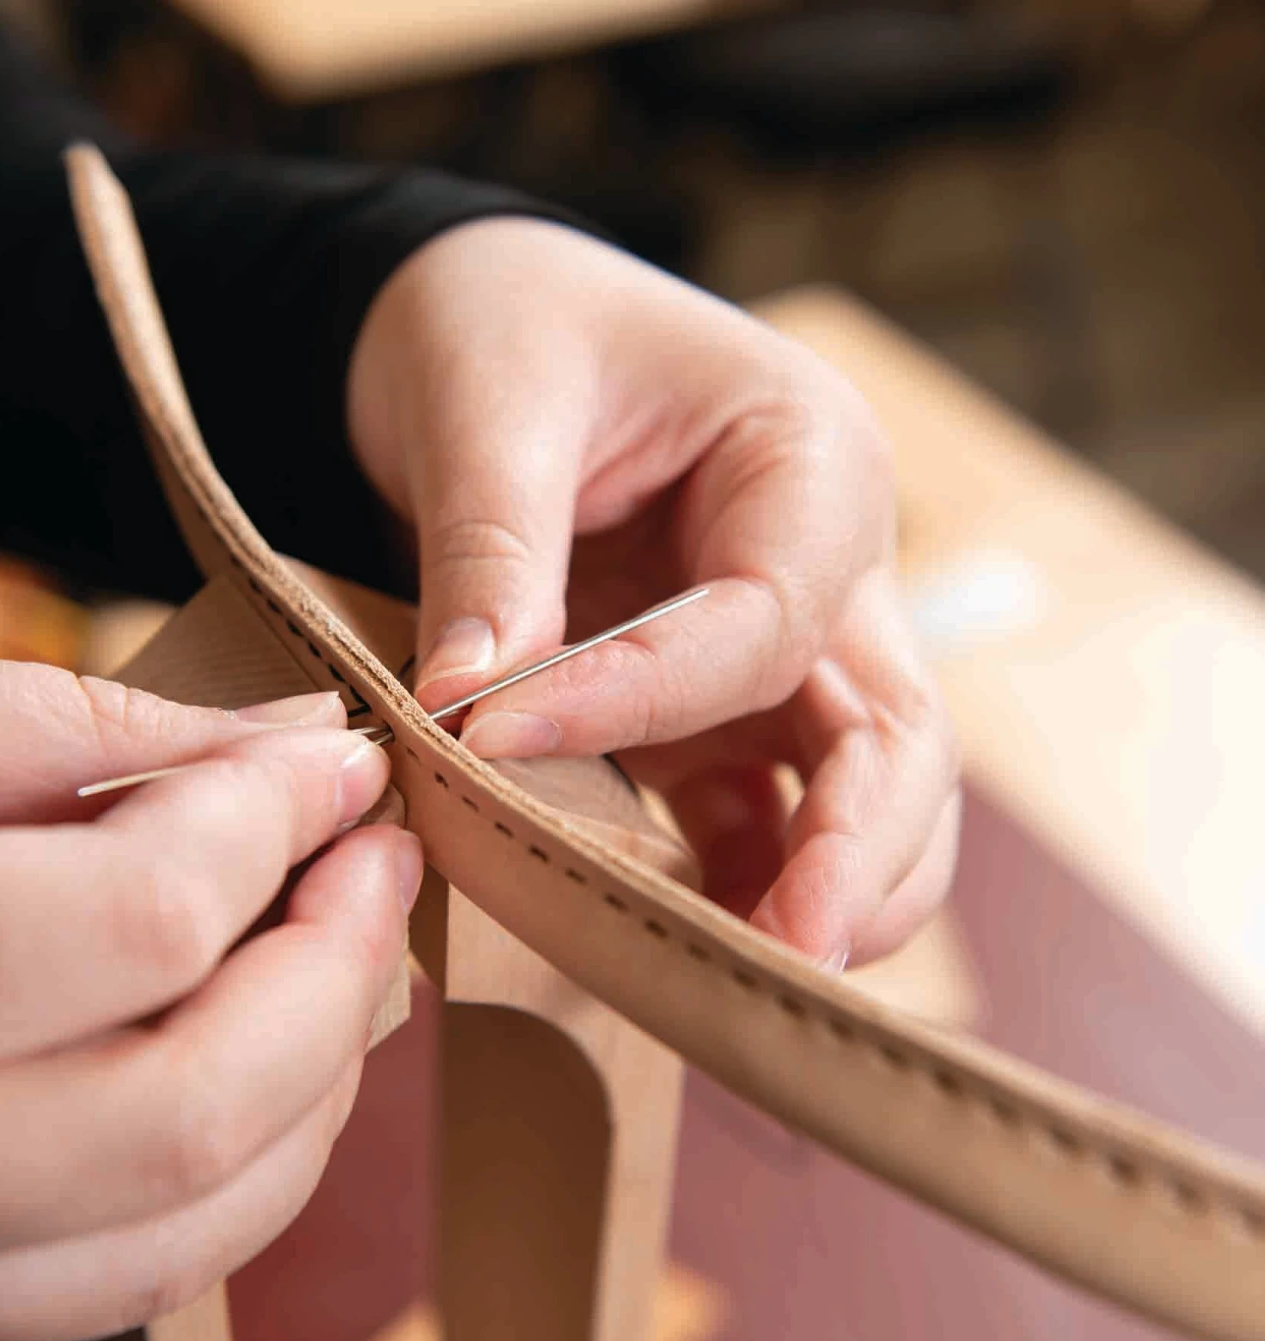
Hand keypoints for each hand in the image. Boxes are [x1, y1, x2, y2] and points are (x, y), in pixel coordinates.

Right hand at [0, 633, 420, 1340]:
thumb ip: (70, 728)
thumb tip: (290, 750)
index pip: (139, 924)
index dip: (275, 824)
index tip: (335, 765)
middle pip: (198, 1107)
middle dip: (336, 968)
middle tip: (372, 856)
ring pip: (192, 1226)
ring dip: (318, 1080)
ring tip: (336, 948)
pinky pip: (129, 1279)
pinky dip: (244, 1169)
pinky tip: (264, 1056)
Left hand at [348, 218, 958, 968]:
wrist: (484, 333)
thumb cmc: (505, 328)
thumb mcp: (488, 406)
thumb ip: (494, 554)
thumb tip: (470, 701)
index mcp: (808, 462)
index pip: (767, 621)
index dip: (645, 697)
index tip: (499, 738)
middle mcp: (826, 570)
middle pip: (897, 741)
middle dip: (853, 856)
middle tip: (777, 956)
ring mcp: (781, 655)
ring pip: (856, 800)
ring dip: (815, 896)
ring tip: (733, 985)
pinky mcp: (717, 714)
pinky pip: (754, 817)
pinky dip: (729, 886)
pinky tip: (670, 941)